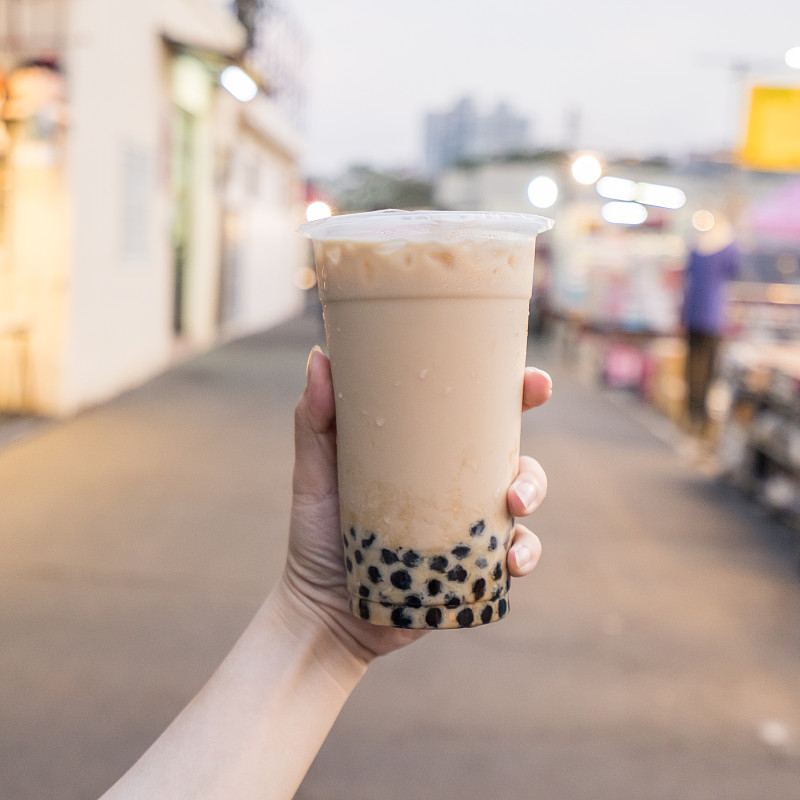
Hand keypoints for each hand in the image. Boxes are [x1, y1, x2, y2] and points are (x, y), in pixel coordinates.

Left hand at [279, 347, 550, 663]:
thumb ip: (314, 419)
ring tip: (513, 511)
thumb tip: (319, 356)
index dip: (515, 394)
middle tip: (518, 478)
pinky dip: (524, 555)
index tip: (533, 383)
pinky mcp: (473, 568)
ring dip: (532, 503)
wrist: (321, 610)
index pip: (480, 417)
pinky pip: (515, 557)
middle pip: (513, 460)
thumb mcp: (315, 472)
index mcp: (429, 454)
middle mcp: (456, 486)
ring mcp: (468, 528)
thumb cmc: (316, 533)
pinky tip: (511, 562)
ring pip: (521, 506)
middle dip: (531, 463)